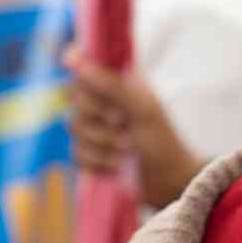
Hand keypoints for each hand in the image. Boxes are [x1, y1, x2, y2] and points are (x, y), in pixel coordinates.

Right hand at [63, 46, 206, 208]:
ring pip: (75, 128)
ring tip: (128, 149)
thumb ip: (112, 85)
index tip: (73, 66)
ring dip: (104, 143)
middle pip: (77, 99)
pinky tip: (117, 165)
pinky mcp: (88, 154)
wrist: (167, 181)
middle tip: (123, 123)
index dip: (77, 64)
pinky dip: (98, 161)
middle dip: (100, 117)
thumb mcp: (143, 109)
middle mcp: (104, 101)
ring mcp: (94, 128)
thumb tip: (77, 61)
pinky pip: (76, 153)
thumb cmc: (162, 139)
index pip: (87, 64)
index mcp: (119, 83)